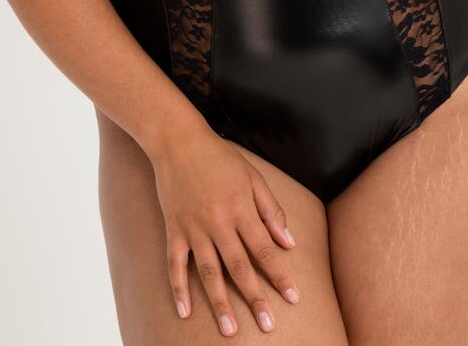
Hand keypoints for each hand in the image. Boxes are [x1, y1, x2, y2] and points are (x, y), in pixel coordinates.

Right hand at [150, 124, 299, 336]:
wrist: (179, 141)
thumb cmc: (220, 158)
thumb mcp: (253, 177)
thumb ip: (271, 210)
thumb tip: (289, 243)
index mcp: (242, 208)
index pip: (265, 249)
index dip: (280, 275)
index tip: (293, 297)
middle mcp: (219, 222)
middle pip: (239, 267)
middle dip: (255, 298)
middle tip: (267, 325)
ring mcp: (194, 227)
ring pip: (209, 272)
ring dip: (220, 303)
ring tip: (229, 330)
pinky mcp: (173, 229)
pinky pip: (175, 264)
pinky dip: (179, 288)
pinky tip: (186, 311)